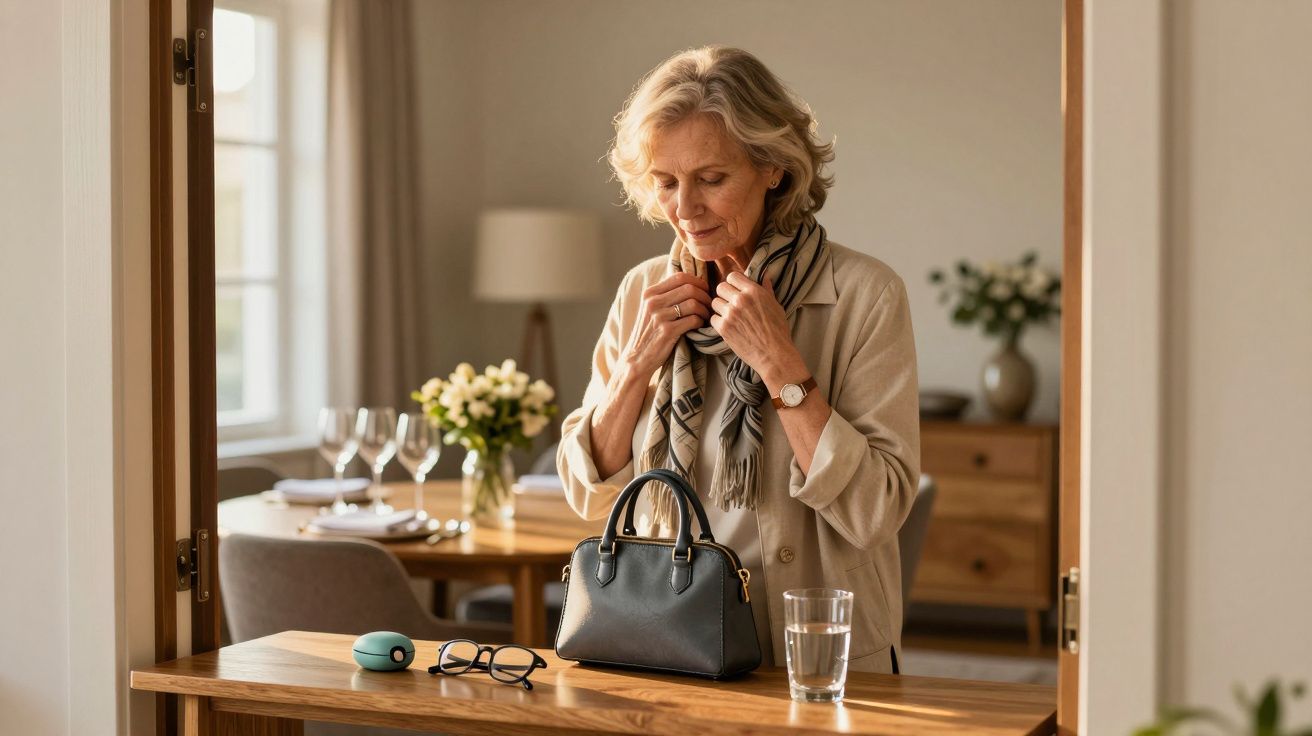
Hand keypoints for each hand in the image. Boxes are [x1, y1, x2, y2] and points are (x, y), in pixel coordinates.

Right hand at [620, 272, 713, 379]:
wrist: (637, 358)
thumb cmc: (649, 333)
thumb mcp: (651, 309)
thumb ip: (666, 295)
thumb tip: (691, 283)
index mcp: (650, 293)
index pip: (680, 276)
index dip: (698, 281)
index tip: (705, 290)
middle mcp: (653, 302)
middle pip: (689, 288)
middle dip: (704, 296)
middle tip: (708, 305)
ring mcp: (659, 316)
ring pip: (693, 303)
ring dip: (704, 310)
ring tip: (705, 316)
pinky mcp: (667, 331)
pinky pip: (693, 320)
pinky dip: (700, 322)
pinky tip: (699, 326)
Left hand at [710, 270, 805, 385]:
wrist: (774, 354)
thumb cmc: (778, 331)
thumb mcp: (776, 306)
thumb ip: (767, 289)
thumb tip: (765, 275)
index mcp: (753, 291)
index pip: (732, 276)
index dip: (734, 283)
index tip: (737, 290)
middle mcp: (740, 300)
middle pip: (720, 287)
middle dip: (725, 294)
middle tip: (731, 303)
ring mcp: (730, 314)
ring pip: (714, 302)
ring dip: (721, 308)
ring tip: (730, 316)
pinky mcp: (723, 328)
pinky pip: (712, 318)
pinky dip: (718, 322)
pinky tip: (729, 326)